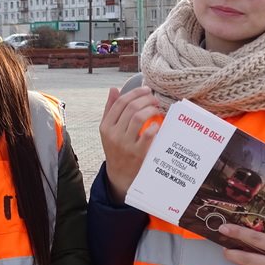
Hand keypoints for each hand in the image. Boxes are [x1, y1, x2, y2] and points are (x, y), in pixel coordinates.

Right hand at [98, 86, 160, 203]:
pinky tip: (158, 124)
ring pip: (138, 117)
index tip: (146, 89)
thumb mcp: (108, 130)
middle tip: (154, 99)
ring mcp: (125, 144)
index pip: (120, 103)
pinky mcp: (137, 154)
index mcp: (106, 126)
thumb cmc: (115, 149)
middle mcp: (114, 134)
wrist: (119, 176)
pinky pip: (147, 135)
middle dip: (146, 99)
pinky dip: (154, 127)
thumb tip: (113, 89)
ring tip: (157, 109)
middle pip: (131, 108)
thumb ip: (110, 109)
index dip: (134, 93)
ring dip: (151, 109)